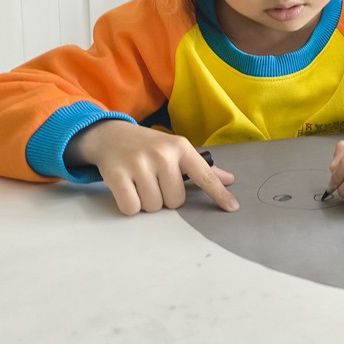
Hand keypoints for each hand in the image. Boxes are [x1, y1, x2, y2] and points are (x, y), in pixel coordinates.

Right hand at [66, 120, 237, 214]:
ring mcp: (139, 164)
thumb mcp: (176, 150)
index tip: (232, 207)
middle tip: (155, 182)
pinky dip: (130, 205)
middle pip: (175, 201)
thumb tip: (229, 179)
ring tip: (140, 183)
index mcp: (181, 148)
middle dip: (165, 198)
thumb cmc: (149, 147)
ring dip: (146, 202)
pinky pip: (132, 208)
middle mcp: (162, 154)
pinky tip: (127, 189)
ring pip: (153, 206)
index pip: (205, 175)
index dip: (219, 194)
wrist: (111, 135)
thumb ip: (201, 167)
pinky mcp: (117, 175)